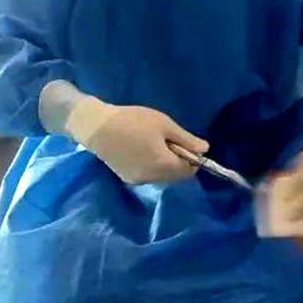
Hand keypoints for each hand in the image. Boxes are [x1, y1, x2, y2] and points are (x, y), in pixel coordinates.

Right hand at [66, 99, 208, 183]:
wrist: (96, 128)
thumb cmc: (133, 121)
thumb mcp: (164, 125)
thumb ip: (187, 140)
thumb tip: (205, 150)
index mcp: (164, 166)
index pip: (189, 171)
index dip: (192, 159)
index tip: (186, 143)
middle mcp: (153, 179)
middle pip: (175, 176)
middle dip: (178, 161)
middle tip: (168, 140)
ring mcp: (138, 180)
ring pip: (161, 176)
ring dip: (164, 164)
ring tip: (153, 143)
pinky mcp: (126, 178)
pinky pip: (148, 175)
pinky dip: (151, 166)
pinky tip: (141, 149)